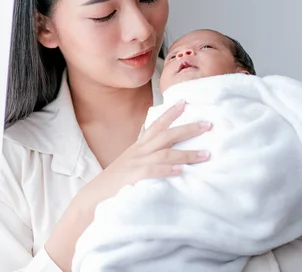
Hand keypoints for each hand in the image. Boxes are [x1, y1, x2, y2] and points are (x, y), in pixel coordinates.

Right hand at [45, 101, 210, 270]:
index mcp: (138, 147)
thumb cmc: (115, 183)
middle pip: (166, 135)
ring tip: (206, 154)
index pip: (156, 125)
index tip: (185, 102)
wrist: (93, 199)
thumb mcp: (131, 164)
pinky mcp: (133, 179)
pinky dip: (167, 171)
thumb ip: (147, 157)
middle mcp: (138, 152)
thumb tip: (167, 156)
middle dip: (188, 128)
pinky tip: (181, 172)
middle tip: (208, 124)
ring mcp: (136, 164)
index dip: (170, 113)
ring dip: (187, 154)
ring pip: (165, 154)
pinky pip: (153, 172)